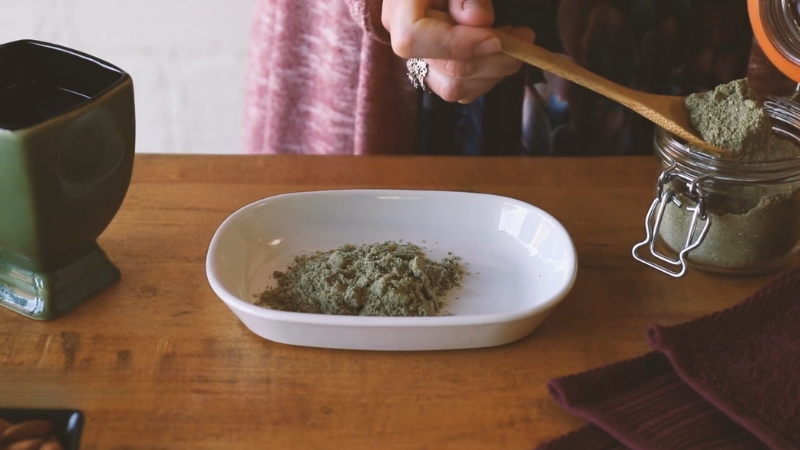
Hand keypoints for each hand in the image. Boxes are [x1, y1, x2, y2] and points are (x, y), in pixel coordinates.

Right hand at [382, 0, 534, 102]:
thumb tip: (479, 20)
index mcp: (399, 7)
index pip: (414, 39)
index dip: (456, 44)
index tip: (495, 38)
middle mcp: (403, 39)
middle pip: (445, 68)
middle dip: (493, 59)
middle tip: (524, 37)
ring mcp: (419, 60)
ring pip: (455, 88)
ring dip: (494, 71)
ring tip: (515, 42)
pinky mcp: (436, 72)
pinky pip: (462, 90)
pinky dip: (489, 76)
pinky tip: (501, 53)